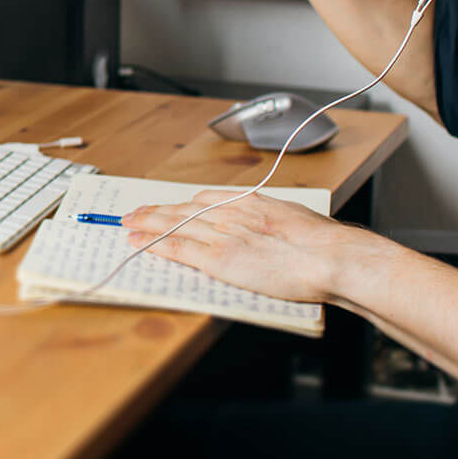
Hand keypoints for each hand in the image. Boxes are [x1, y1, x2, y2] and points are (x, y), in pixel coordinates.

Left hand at [122, 190, 363, 304]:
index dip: (182, 204)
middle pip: (183, 209)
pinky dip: (155, 244)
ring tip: (128, 223)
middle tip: (135, 212)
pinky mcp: (219, 258)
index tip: (170, 205)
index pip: (204, 199)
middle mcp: (230, 213)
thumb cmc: (322, 242)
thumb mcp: (293, 217)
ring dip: (147, 224)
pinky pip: (179, 248)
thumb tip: (271, 222)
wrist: (329, 256)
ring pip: (174, 224)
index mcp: (249, 202)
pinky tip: (139, 241)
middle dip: (157, 211)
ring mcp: (222, 234)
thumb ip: (273, 218)